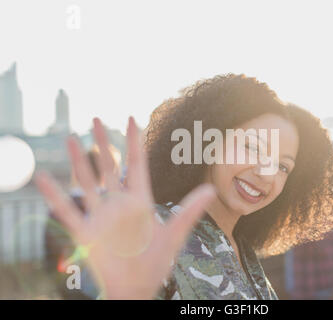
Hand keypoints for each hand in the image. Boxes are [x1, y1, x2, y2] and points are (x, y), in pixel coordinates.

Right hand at [36, 117, 215, 298]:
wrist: (137, 287)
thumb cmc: (156, 262)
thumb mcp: (175, 234)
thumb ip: (191, 210)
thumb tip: (211, 189)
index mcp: (140, 200)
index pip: (137, 164)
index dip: (134, 142)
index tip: (132, 119)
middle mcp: (118, 203)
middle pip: (109, 166)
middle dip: (103, 142)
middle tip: (96, 119)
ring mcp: (101, 216)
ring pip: (87, 181)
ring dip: (78, 160)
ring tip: (71, 138)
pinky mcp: (86, 232)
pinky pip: (67, 210)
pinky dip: (54, 194)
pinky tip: (42, 178)